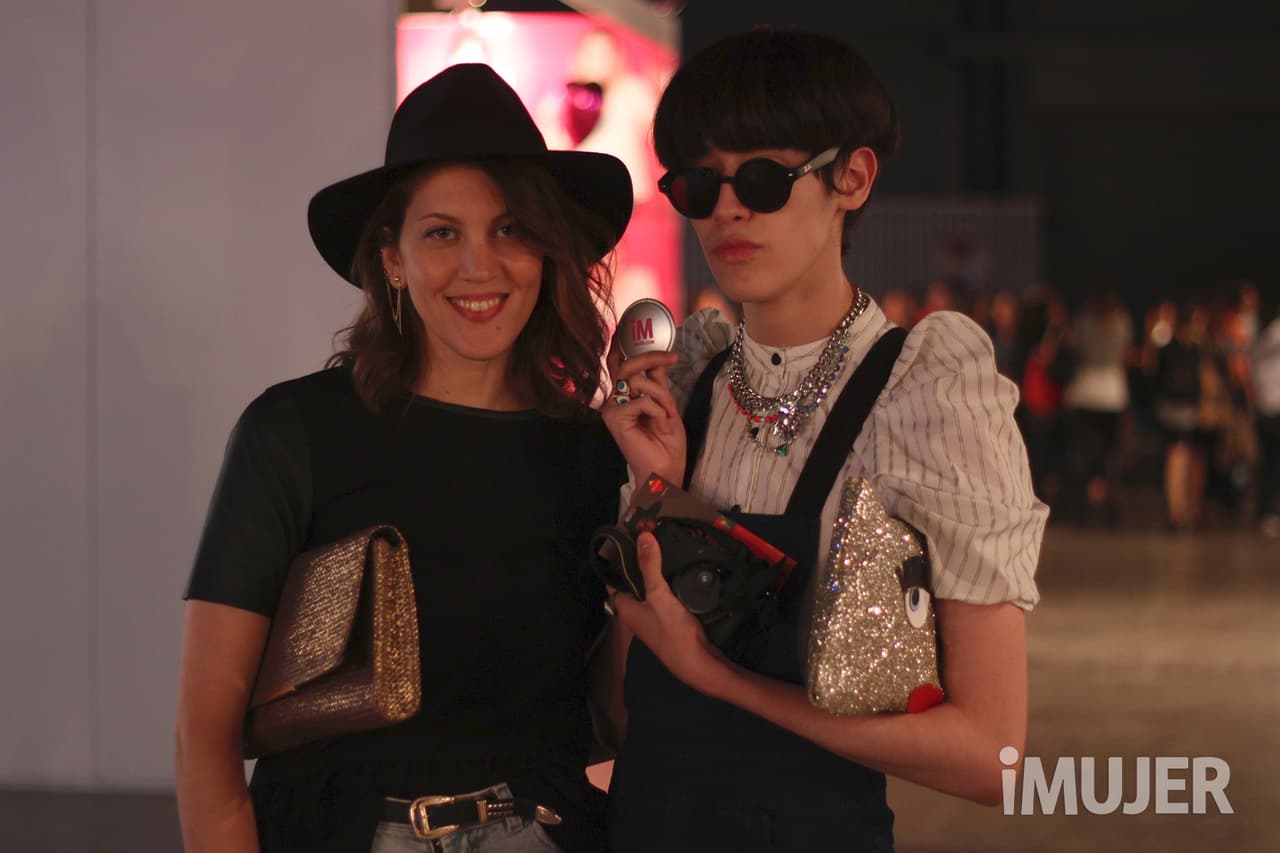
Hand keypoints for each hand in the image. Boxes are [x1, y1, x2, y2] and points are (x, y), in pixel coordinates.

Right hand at [600, 331, 685, 485]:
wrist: (666, 470)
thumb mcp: (666, 404)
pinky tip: (661, 424)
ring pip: (636, 379)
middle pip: (625, 363)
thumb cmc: (665, 443)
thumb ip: (658, 381)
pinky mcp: (615, 419)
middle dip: (651, 356)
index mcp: (622, 395)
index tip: (629, 323)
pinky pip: (642, 399)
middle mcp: (612, 400)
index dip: (620, 341)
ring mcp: (611, 409)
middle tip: (672, 357)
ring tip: (668, 412)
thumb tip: (659, 357)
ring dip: (661, 394)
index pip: (617, 362)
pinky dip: (659, 409)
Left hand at [609, 532, 725, 690]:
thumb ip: (650, 566)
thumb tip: (642, 536)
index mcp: (624, 607)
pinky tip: (677, 571)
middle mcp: (634, 613)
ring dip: (656, 573)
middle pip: (633, 583)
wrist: (697, 660)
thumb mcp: (658, 594)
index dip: (619, 561)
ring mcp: (651, 617)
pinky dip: (667, 584)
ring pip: (649, 589)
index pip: (614, 579)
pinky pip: (663, 596)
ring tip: (663, 549)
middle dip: (640, 564)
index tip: (629, 539)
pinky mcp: (668, 619)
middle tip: (650, 539)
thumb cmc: (671, 630)